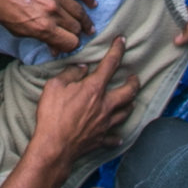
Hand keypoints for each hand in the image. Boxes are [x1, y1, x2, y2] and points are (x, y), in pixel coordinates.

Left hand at [0, 0, 92, 53]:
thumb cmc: (2, 8)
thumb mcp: (18, 31)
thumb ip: (40, 38)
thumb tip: (55, 47)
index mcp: (43, 27)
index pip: (70, 43)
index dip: (70, 47)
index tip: (66, 46)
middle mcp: (53, 12)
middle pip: (76, 28)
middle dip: (76, 35)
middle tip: (74, 36)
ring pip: (80, 12)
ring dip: (85, 21)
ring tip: (88, 26)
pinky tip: (92, 4)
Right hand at [29, 36, 138, 167]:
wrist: (54, 146)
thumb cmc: (52, 115)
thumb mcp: (54, 87)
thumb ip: (69, 75)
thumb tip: (80, 68)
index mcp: (94, 89)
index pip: (110, 64)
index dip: (117, 50)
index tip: (122, 41)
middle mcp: (105, 105)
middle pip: (128, 92)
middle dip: (134, 82)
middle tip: (134, 77)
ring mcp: (105, 123)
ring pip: (126, 112)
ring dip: (130, 104)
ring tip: (130, 100)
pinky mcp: (101, 138)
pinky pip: (114, 137)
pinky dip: (117, 135)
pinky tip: (119, 135)